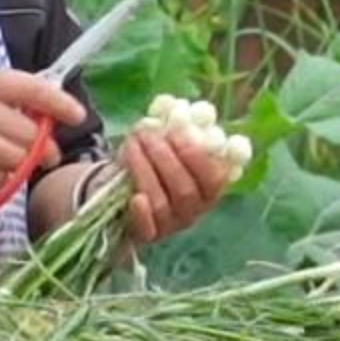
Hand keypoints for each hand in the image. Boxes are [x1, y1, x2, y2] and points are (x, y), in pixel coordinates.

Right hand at [0, 68, 88, 191]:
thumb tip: (42, 113)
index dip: (59, 103)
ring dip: (19, 165)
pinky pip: (1, 178)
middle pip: (31, 134)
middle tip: (45, 155)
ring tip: (2, 160)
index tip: (77, 115)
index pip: (30, 88)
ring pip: (20, 159)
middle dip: (42, 148)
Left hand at [114, 123, 233, 243]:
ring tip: (132, 145)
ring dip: (145, 170)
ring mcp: (171, 225)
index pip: (214, 178)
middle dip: (164, 157)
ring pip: (163, 203)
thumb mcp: (167, 146)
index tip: (177, 131)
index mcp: (208, 188)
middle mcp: (194, 210)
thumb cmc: (154, 165)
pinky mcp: (148, 236)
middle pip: (185, 189)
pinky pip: (148, 229)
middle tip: (147, 135)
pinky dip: (142, 213)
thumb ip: (173, 130)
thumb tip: (167, 105)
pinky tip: (135, 197)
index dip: (196, 156)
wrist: (125, 196)